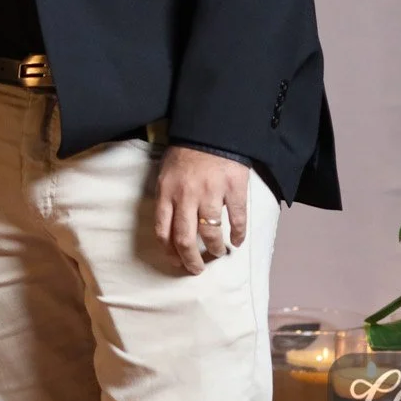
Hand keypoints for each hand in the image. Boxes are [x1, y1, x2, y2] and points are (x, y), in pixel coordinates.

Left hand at [153, 145, 249, 274]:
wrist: (210, 130)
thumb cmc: (185, 154)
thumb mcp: (166, 174)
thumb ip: (167, 199)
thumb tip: (170, 229)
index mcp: (166, 192)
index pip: (162, 230)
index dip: (169, 252)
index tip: (175, 262)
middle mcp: (186, 196)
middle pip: (185, 238)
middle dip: (190, 260)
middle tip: (196, 270)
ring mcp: (211, 193)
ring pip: (211, 232)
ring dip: (215, 248)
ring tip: (218, 253)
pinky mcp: (233, 189)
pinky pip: (237, 219)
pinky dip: (238, 234)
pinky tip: (237, 241)